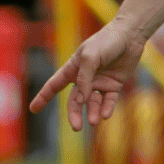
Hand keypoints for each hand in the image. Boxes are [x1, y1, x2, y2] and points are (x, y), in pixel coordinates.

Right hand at [28, 18, 146, 129]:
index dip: (43, 97)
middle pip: (75, 101)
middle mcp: (84, 79)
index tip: (33, 109)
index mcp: (72, 69)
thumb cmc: (106, 41)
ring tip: (94, 121)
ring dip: (92, 113)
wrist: (130, 35)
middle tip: (76, 127)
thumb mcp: (90, 57)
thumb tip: (82, 100)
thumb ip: (84, 78)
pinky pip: (109, 101)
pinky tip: (105, 115)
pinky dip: (106, 108)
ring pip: (92, 103)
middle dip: (74, 114)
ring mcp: (99, 83)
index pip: (54, 85)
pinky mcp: (114, 85)